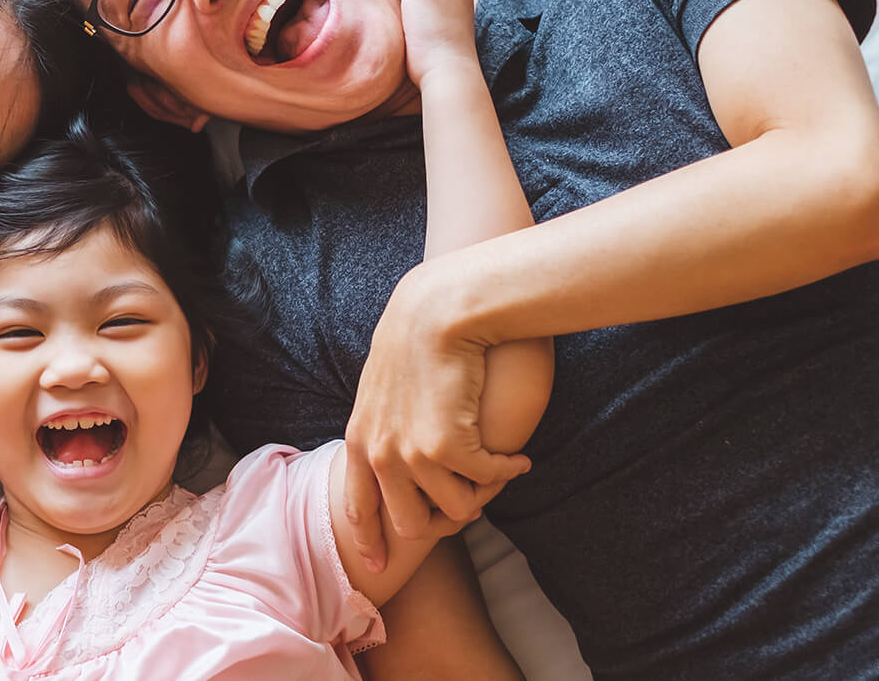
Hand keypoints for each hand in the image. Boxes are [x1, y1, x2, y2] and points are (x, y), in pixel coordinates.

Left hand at [338, 261, 530, 570]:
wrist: (437, 310)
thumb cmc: (416, 338)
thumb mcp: (382, 386)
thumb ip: (382, 423)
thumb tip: (393, 453)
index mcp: (359, 440)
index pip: (358, 508)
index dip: (371, 541)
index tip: (380, 568)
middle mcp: (379, 455)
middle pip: (410, 524)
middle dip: (444, 522)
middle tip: (472, 504)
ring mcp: (412, 455)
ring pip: (455, 510)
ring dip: (482, 496)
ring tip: (500, 472)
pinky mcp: (448, 447)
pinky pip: (486, 481)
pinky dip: (507, 472)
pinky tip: (520, 460)